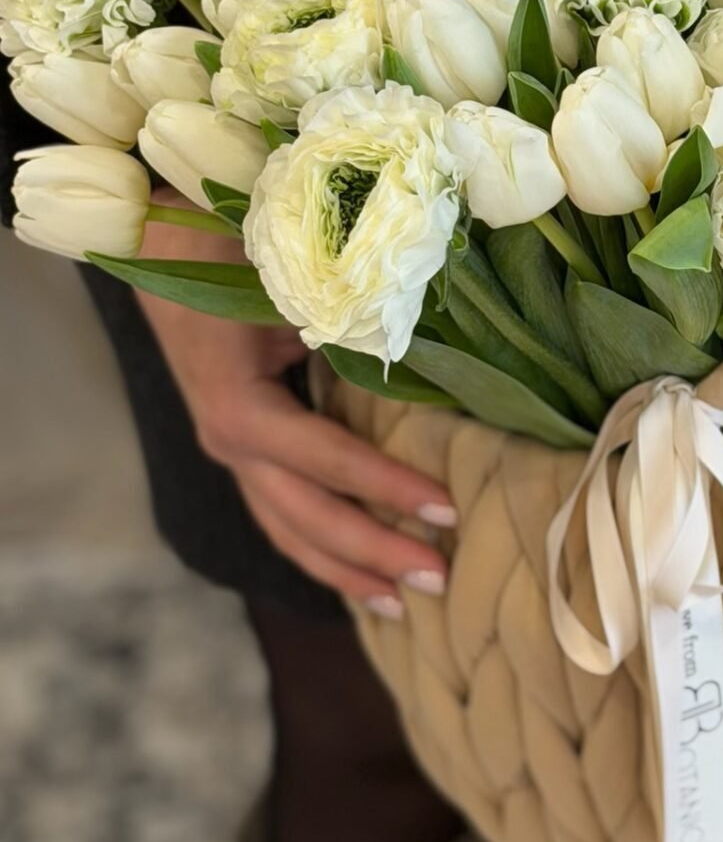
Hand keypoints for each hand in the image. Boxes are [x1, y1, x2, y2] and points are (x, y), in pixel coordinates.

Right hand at [136, 198, 453, 614]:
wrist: (157, 238)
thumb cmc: (229, 249)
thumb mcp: (288, 282)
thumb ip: (346, 322)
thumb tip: (430, 355)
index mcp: (241, 407)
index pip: (330, 462)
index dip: (389, 488)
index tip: (448, 509)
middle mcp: (230, 441)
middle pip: (308, 518)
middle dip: (375, 554)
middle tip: (441, 578)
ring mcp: (230, 449)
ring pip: (288, 528)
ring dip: (345, 567)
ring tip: (401, 603)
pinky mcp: (237, 444)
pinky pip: (279, 509)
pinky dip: (318, 543)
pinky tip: (355, 568)